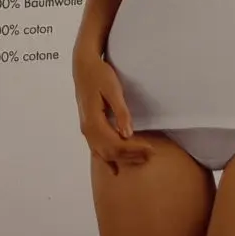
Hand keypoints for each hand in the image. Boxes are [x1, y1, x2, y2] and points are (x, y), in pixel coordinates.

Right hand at [74, 47, 147, 171]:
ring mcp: (86, 130)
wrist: (83, 66)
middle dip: (131, 156)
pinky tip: (115, 169)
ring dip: (122, 158)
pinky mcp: (88, 127)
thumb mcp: (113, 89)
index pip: (115, 144)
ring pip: (104, 153)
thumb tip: (128, 133)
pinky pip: (97, 150)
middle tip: (151, 154)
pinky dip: (107, 160)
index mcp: (93, 120)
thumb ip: (120, 112)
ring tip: (141, 158)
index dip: (133, 149)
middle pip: (110, 152)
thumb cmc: (99, 74)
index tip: (150, 149)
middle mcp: (88, 129)